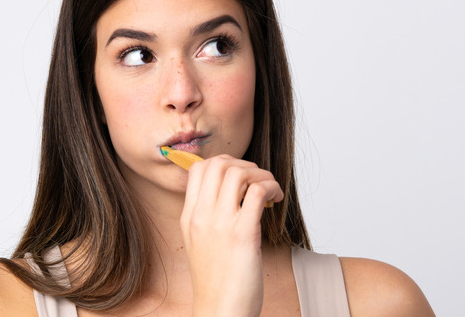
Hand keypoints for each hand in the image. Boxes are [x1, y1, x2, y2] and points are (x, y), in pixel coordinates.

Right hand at [180, 154, 283, 316]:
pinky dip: (271, 187)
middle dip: (244, 164)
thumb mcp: (200, 242)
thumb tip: (230, 193)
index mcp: (189, 217)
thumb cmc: (217, 281)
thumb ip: (208, 216)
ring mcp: (221, 224)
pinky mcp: (243, 234)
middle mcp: (201, 216)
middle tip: (257, 181)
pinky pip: (258, 191)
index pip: (199, 169)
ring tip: (269, 191)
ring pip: (239, 172)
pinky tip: (275, 200)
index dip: (223, 163)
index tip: (240, 177)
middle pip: (219, 164)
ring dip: (260, 174)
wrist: (220, 312)